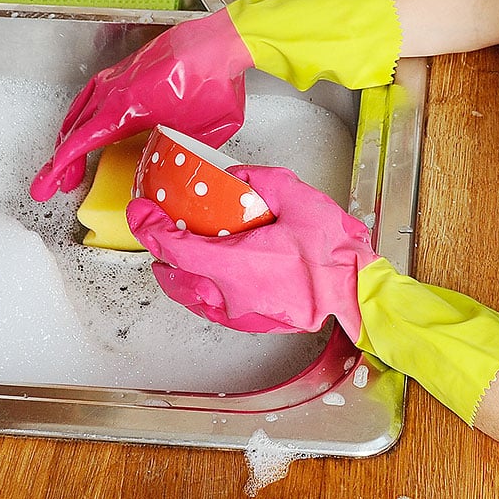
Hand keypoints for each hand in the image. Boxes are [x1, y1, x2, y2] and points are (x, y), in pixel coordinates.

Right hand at [28, 10, 254, 200]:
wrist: (221, 43)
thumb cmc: (214, 83)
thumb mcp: (203, 136)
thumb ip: (180, 157)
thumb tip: (172, 181)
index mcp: (128, 108)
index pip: (82, 141)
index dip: (62, 166)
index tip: (51, 184)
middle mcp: (115, 90)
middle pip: (74, 130)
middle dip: (61, 162)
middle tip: (53, 185)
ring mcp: (117, 78)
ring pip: (79, 112)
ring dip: (68, 140)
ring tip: (67, 166)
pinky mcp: (124, 71)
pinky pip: (90, 96)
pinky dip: (80, 117)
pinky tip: (82, 128)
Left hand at [127, 165, 379, 337]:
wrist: (358, 291)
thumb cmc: (334, 253)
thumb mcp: (299, 198)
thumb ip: (261, 181)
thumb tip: (236, 176)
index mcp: (236, 263)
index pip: (174, 248)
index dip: (149, 229)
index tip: (141, 212)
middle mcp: (231, 294)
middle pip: (175, 275)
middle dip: (157, 251)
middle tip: (154, 228)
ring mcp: (241, 312)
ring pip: (190, 295)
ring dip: (175, 273)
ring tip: (171, 254)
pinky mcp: (253, 321)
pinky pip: (211, 308)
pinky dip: (197, 291)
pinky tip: (202, 278)